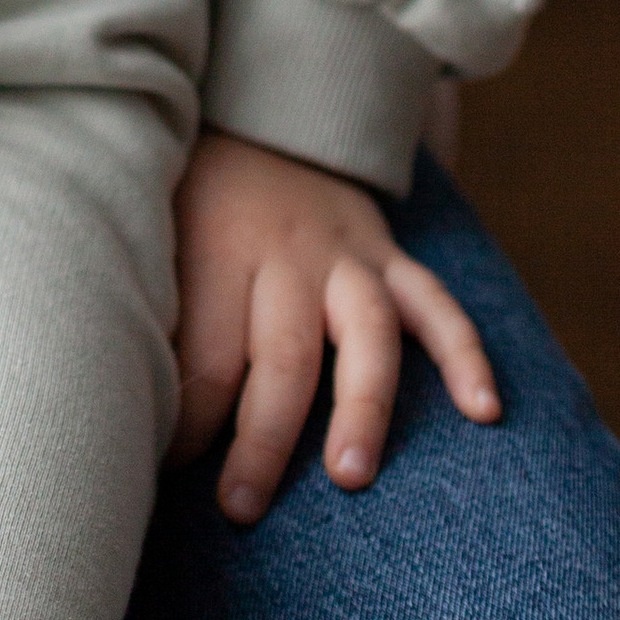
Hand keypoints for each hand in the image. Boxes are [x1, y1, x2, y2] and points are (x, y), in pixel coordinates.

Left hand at [171, 126, 499, 518]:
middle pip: (282, 356)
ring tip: (351, 477)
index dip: (189, 423)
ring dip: (362, 408)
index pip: (208, 356)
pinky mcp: (391, 256)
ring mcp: (348, 256)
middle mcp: (288, 254)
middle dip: (263, 440)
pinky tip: (484, 410)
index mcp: (219, 251)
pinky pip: (437, 304)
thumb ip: (163, 313)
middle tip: (241, 508)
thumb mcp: (161, 236)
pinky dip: (465, 354)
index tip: (167, 474)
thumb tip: (135, 408)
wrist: (258, 111)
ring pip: (367, 334)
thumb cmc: (195, 197)